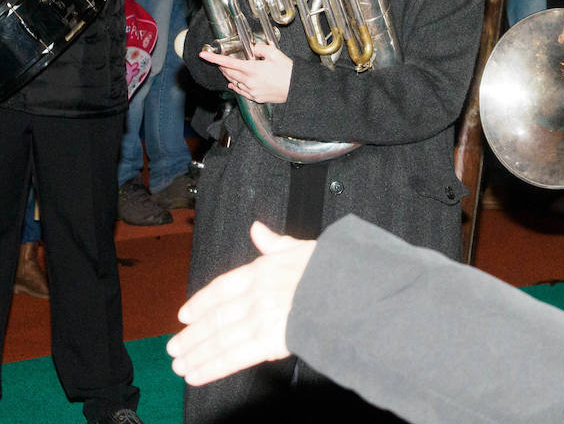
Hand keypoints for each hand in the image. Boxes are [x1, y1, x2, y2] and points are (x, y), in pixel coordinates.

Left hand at [168, 222, 313, 385]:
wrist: (348, 288)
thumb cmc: (329, 268)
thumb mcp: (300, 248)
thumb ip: (274, 242)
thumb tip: (257, 229)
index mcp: (261, 271)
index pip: (221, 288)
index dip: (200, 302)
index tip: (185, 315)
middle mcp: (255, 295)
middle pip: (215, 318)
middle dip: (192, 335)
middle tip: (174, 347)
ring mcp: (260, 319)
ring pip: (219, 339)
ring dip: (197, 354)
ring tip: (180, 365)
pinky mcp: (268, 342)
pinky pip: (233, 357)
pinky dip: (212, 367)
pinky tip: (197, 375)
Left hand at [201, 41, 292, 102]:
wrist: (297, 88)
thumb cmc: (288, 71)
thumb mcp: (275, 53)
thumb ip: (260, 48)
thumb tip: (252, 49)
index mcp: (252, 69)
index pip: (227, 62)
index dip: (213, 58)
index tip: (203, 55)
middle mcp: (248, 81)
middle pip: (228, 73)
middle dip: (222, 66)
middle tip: (220, 61)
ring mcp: (251, 91)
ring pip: (233, 82)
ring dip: (228, 75)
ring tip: (228, 70)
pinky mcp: (255, 97)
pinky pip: (240, 91)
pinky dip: (235, 86)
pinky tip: (234, 84)